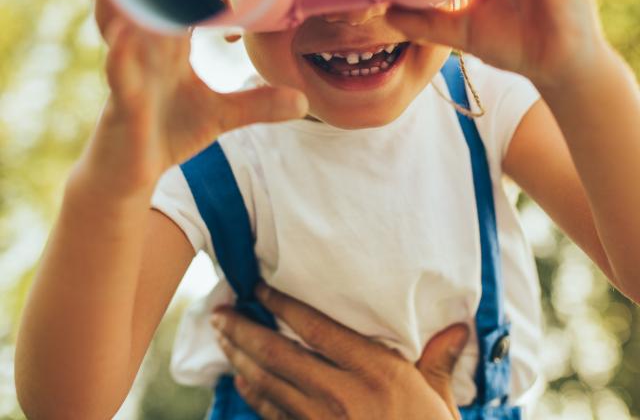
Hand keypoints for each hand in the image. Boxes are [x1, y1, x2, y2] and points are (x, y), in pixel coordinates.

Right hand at [78, 0, 307, 197]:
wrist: (131, 174)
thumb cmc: (170, 132)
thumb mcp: (222, 115)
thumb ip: (259, 102)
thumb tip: (303, 100)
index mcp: (164, 43)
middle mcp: (142, 47)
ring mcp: (128, 71)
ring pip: (122, 20)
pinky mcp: (121, 103)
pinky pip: (121, 72)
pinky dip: (126, 51)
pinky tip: (133, 32)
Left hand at [211, 283, 468, 419]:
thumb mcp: (442, 402)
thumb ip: (440, 361)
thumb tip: (459, 327)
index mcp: (375, 371)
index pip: (316, 327)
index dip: (281, 304)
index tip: (257, 287)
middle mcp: (342, 393)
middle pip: (279, 354)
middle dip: (244, 329)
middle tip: (219, 310)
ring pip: (269, 383)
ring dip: (240, 358)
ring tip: (221, 337)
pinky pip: (274, 417)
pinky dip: (253, 395)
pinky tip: (240, 380)